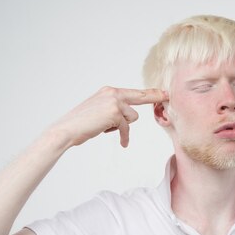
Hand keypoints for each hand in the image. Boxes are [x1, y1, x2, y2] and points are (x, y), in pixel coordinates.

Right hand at [51, 86, 167, 147]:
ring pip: (132, 117)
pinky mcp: (115, 113)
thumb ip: (114, 109)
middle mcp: (112, 93)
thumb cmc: (81, 123)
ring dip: (122, 126)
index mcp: (109, 91)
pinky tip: (122, 143)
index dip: (149, 93)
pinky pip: (126, 128)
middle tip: (167, 95)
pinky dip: (123, 136)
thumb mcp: (99, 111)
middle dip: (154, 96)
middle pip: (140, 97)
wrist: (67, 129)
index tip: (162, 91)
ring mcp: (114, 102)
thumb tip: (129, 117)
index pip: (132, 92)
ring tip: (106, 128)